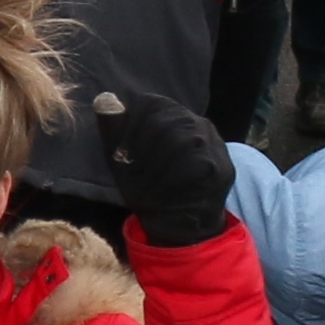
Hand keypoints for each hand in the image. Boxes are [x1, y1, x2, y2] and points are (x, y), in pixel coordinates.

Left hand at [97, 90, 237, 247]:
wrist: (178, 226)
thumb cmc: (148, 185)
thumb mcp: (122, 158)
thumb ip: (114, 129)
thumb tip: (103, 98)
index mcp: (171, 113)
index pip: (149, 105)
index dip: (128, 132)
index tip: (120, 157)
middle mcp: (196, 121)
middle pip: (162, 123)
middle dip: (141, 153)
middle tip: (134, 178)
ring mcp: (212, 144)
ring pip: (181, 141)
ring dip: (156, 169)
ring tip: (148, 188)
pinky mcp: (221, 167)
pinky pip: (196, 165)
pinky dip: (172, 182)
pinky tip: (165, 194)